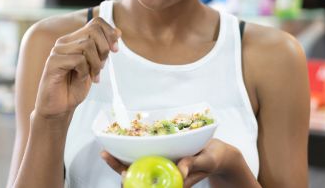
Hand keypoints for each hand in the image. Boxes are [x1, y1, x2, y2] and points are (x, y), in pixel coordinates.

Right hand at [34, 17, 120, 120]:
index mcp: (74, 39)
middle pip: (93, 31)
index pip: (96, 23)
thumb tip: (118, 32)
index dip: (109, 33)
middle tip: (101, 67)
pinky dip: (85, 71)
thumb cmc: (74, 87)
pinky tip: (80, 79)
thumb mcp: (95, 66)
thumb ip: (103, 49)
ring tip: (92, 75)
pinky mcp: (53, 62)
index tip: (115, 50)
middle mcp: (64, 41)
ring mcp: (57, 51)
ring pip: (87, 45)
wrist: (59, 108)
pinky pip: (78, 59)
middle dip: (104, 49)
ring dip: (96, 63)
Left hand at [101, 139, 236, 187]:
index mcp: (172, 180)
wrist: (219, 153)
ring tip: (106, 151)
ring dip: (122, 158)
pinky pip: (145, 153)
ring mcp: (162, 164)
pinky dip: (133, 148)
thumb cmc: (213, 159)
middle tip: (106, 155)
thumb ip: (192, 165)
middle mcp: (163, 173)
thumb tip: (181, 171)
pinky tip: (122, 141)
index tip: (123, 174)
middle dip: (120, 168)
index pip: (147, 184)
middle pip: (137, 174)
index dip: (133, 180)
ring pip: (138, 164)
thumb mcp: (204, 161)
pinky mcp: (162, 154)